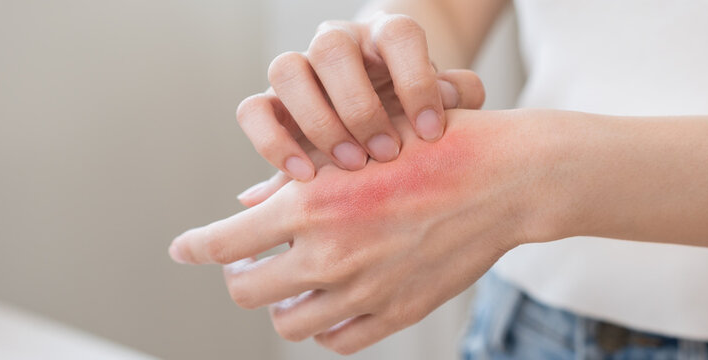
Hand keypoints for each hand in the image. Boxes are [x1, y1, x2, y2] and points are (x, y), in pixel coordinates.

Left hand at [169, 109, 561, 353]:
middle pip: (247, 290)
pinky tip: (332, 301)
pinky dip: (324, 325)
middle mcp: (331, 252)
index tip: (184, 249)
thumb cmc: (433, 147)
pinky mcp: (397, 313)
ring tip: (293, 282)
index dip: (195, 247)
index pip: (225, 241)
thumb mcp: (359, 146)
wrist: (505, 180)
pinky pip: (337, 340)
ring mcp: (364, 290)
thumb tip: (247, 204)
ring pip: (288, 322)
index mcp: (315, 203)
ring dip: (281, 302)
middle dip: (238, 275)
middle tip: (249, 261)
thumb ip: (296, 179)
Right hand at [237, 13, 484, 181]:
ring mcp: (299, 71)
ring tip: (350, 165)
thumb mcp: (446, 109)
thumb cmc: (418, 115)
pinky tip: (304, 177)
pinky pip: (251, 110)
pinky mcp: (270, 105)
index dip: (416, 81)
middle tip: (385, 152)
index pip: (398, 35)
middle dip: (359, 106)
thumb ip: (456, 101)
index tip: (431, 132)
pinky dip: (272, 143)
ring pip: (285, 70)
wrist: (384, 122)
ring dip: (317, 122)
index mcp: (386, 37)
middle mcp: (338, 44)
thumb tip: (446, 109)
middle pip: (332, 47)